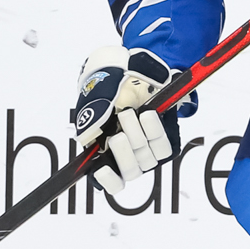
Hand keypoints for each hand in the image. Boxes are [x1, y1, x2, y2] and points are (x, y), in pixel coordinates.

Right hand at [72, 46, 185, 192]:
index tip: (101, 169)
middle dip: (123, 154)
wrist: (130, 68)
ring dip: (137, 137)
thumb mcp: (93, 103)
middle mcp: (127, 155)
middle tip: (117, 136)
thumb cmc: (107, 88)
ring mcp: (146, 148)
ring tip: (129, 114)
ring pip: (146, 159)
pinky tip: (147, 115)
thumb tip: (86, 140)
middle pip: (130, 172)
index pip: (110, 181)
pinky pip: (162, 146)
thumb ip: (89, 122)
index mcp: (105, 153)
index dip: (107, 180)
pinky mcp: (163, 138)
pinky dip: (154, 131)